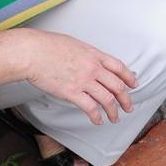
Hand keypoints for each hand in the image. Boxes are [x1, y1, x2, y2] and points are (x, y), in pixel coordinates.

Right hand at [21, 29, 137, 123]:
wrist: (31, 52)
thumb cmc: (47, 46)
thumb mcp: (74, 44)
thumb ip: (86, 55)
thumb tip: (92, 61)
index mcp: (94, 54)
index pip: (119, 67)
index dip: (129, 77)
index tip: (133, 84)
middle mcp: (92, 68)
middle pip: (117, 86)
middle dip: (126, 99)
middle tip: (128, 106)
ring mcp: (83, 81)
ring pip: (107, 99)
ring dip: (113, 111)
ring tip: (114, 118)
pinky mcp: (72, 93)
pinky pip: (90, 108)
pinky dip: (96, 116)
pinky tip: (97, 120)